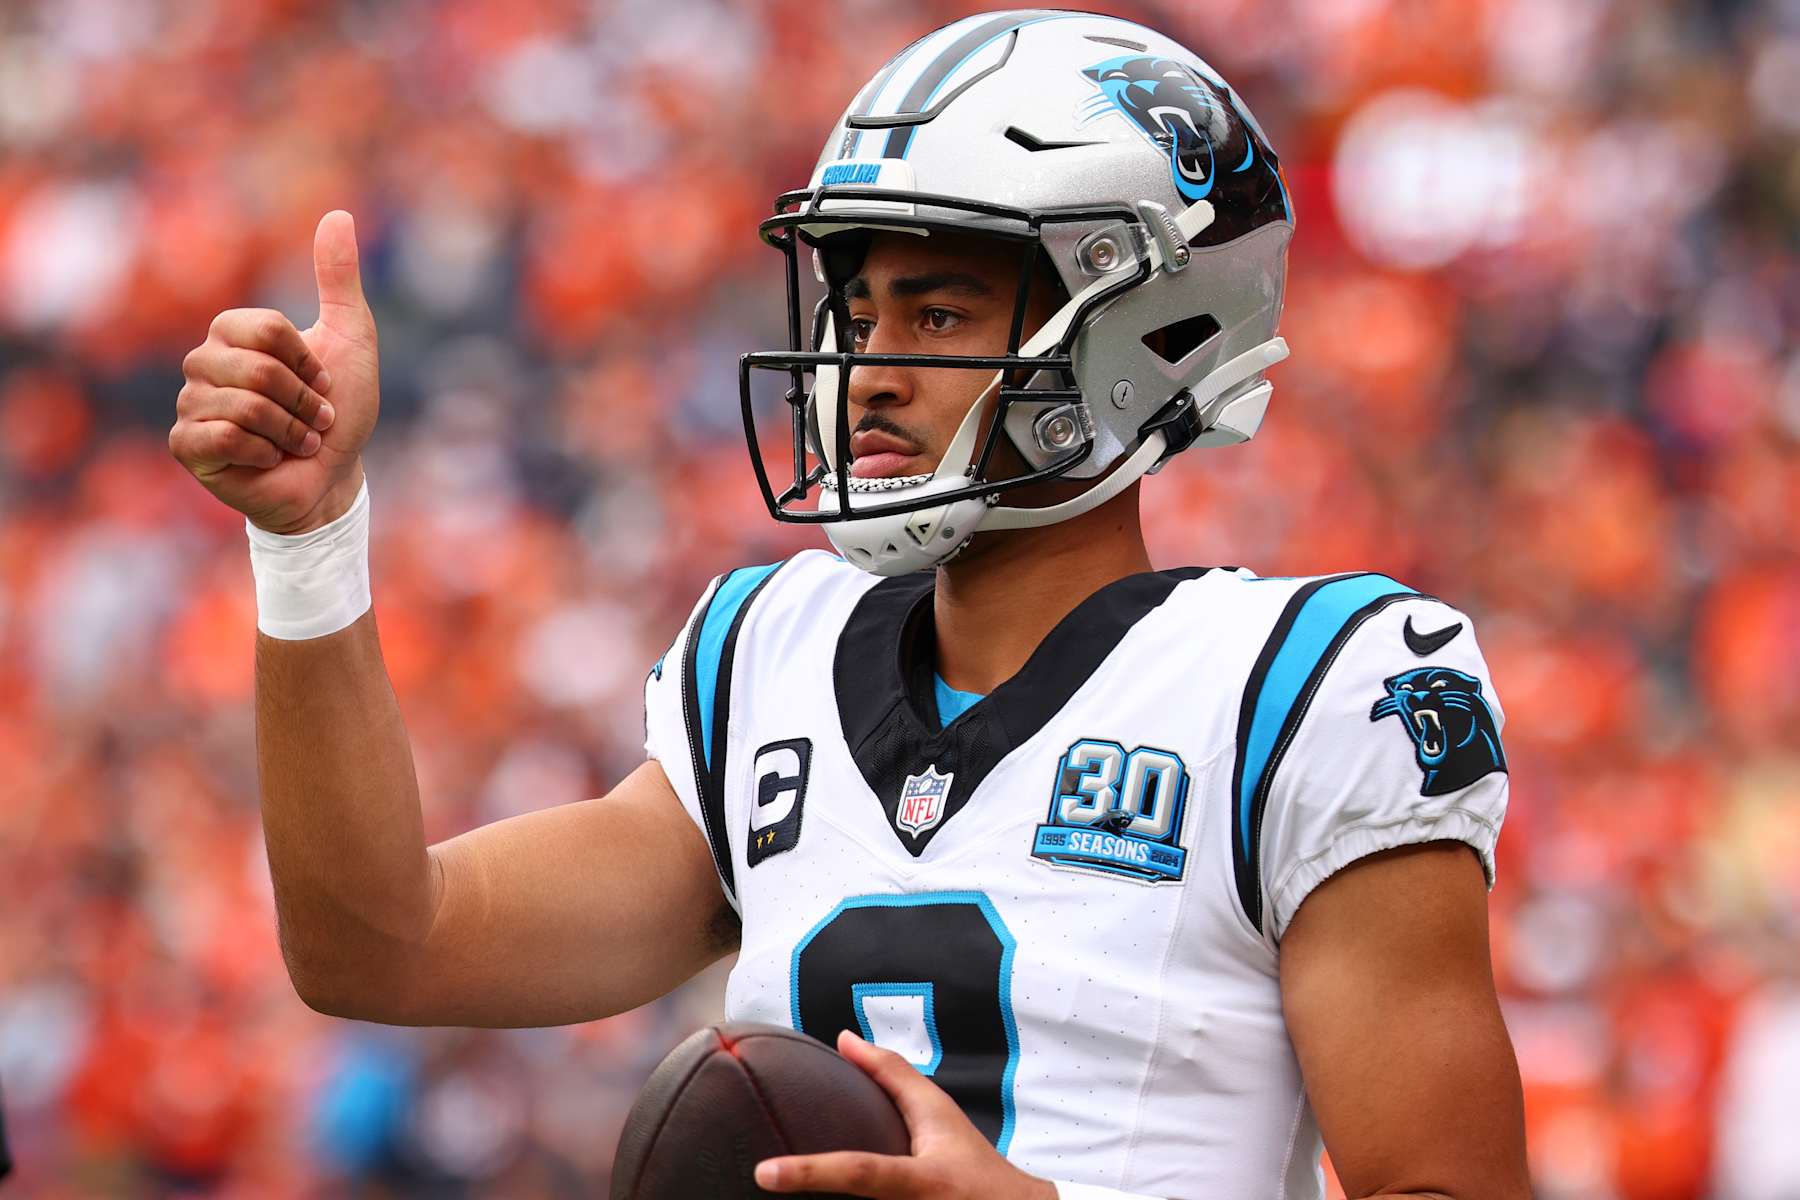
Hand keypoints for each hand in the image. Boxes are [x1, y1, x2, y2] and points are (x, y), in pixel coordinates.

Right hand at [170, 210, 379, 533]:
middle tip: (316, 420)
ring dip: (292, 431)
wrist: (332, 478)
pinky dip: (264, 453)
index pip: (267, 329)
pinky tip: (269, 460)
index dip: (308, 363)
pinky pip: (223, 437)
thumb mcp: (352, 339)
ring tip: (298, 442)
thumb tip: (338, 214)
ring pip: (247, 406)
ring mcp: (190, 404)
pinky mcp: (186, 445)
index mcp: (233, 332)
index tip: (323, 382)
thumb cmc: (340, 411)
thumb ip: (339, 279)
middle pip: (259, 370)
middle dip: (305, 403)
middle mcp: (203, 362)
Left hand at [755, 1030, 1056, 1199]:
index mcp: (918, 1181)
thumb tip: (843, 1039)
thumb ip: (890, 1075)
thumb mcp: (937, 1114)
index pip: (860, 1172)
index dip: (811, 1173)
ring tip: (777, 1193)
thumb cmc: (969, 1162)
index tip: (764, 1173)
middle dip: (806, 1199)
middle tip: (761, 1183)